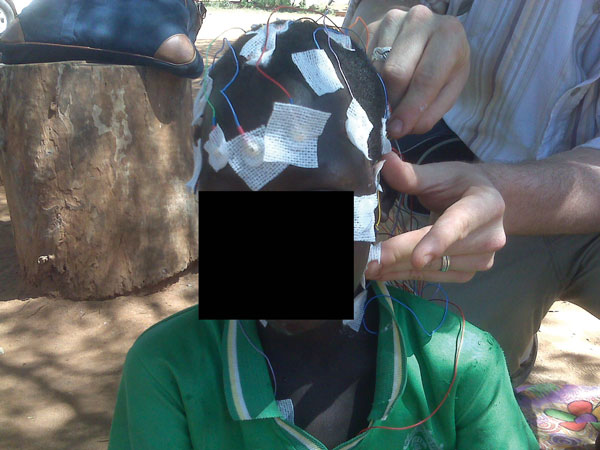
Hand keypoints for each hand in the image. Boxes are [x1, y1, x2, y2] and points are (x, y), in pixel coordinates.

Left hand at [365, 152, 505, 282]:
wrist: (484, 204)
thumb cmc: (460, 185)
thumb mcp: (440, 174)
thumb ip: (412, 175)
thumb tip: (384, 162)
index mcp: (485, 205)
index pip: (458, 225)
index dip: (437, 241)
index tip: (417, 259)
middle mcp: (489, 237)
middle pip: (439, 252)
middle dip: (401, 256)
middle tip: (370, 263)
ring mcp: (481, 260)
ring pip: (432, 269)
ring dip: (398, 270)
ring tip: (369, 268)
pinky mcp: (467, 273)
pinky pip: (432, 277)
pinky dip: (405, 275)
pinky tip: (383, 273)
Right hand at [367, 5, 469, 137]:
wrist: (435, 39)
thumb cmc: (446, 67)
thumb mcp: (449, 91)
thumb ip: (429, 113)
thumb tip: (398, 128)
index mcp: (449, 35)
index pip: (425, 78)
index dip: (409, 108)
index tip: (397, 130)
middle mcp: (420, 20)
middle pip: (395, 73)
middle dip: (392, 102)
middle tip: (393, 120)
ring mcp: (393, 19)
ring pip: (377, 69)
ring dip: (381, 93)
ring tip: (393, 99)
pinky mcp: (373, 26)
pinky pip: (366, 63)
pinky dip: (373, 81)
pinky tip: (383, 84)